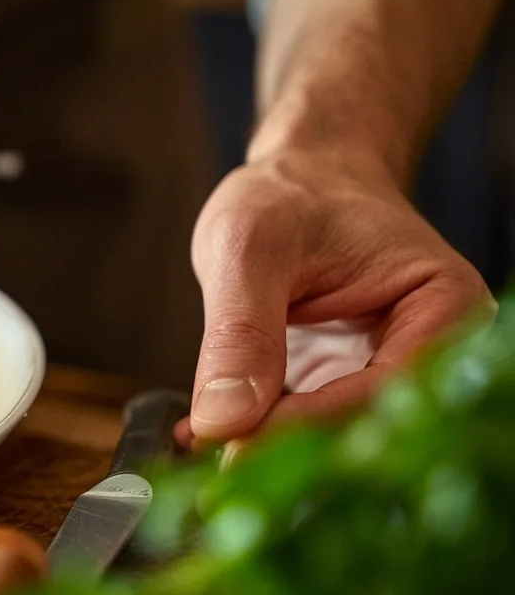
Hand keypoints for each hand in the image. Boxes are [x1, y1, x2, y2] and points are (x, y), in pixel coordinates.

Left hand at [176, 151, 492, 448]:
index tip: (235, 448)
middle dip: (285, 450)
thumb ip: (239, 330)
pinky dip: (257, 432)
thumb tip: (223, 421)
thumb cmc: (290, 194)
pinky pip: (307, 425)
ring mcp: (389, 372)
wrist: (300, 177)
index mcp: (443, 308)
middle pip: (363, 426)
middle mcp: (432, 350)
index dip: (307, 427)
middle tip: (210, 467)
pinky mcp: (347, 385)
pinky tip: (208, 434)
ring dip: (266, 449)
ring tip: (201, 445)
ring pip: (333, 436)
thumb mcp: (250, 246)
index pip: (383, 392)